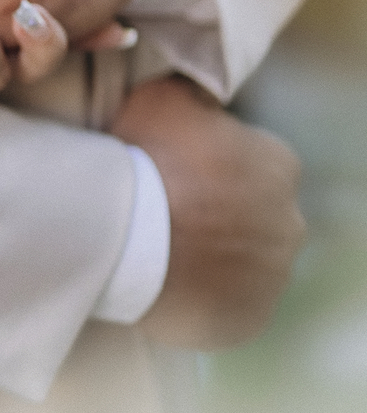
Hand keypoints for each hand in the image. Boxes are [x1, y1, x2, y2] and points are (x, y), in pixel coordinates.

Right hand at [112, 76, 304, 348]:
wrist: (122, 235)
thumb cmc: (145, 160)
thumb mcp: (161, 96)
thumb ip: (192, 93)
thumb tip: (201, 100)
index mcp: (279, 164)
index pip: (254, 164)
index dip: (212, 170)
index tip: (177, 177)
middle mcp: (290, 222)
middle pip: (254, 217)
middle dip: (221, 218)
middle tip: (170, 218)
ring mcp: (273, 276)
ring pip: (246, 265)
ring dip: (216, 260)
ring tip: (167, 257)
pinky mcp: (251, 319)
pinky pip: (231, 307)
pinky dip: (209, 300)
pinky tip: (174, 288)